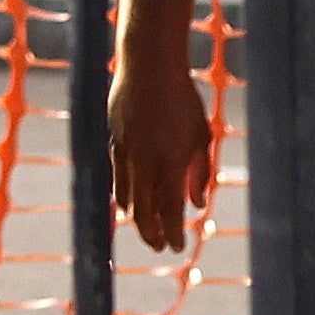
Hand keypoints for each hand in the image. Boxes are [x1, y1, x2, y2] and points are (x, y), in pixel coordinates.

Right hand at [108, 56, 219, 256]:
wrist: (147, 66)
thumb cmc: (182, 99)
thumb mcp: (201, 135)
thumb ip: (200, 172)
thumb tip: (196, 204)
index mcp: (169, 162)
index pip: (169, 210)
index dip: (173, 233)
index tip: (178, 248)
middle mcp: (144, 162)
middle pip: (143, 211)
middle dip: (152, 234)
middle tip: (160, 247)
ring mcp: (124, 152)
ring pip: (126, 197)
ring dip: (137, 217)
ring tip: (146, 229)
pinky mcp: (113, 142)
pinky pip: (118, 178)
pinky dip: (126, 195)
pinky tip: (132, 202)